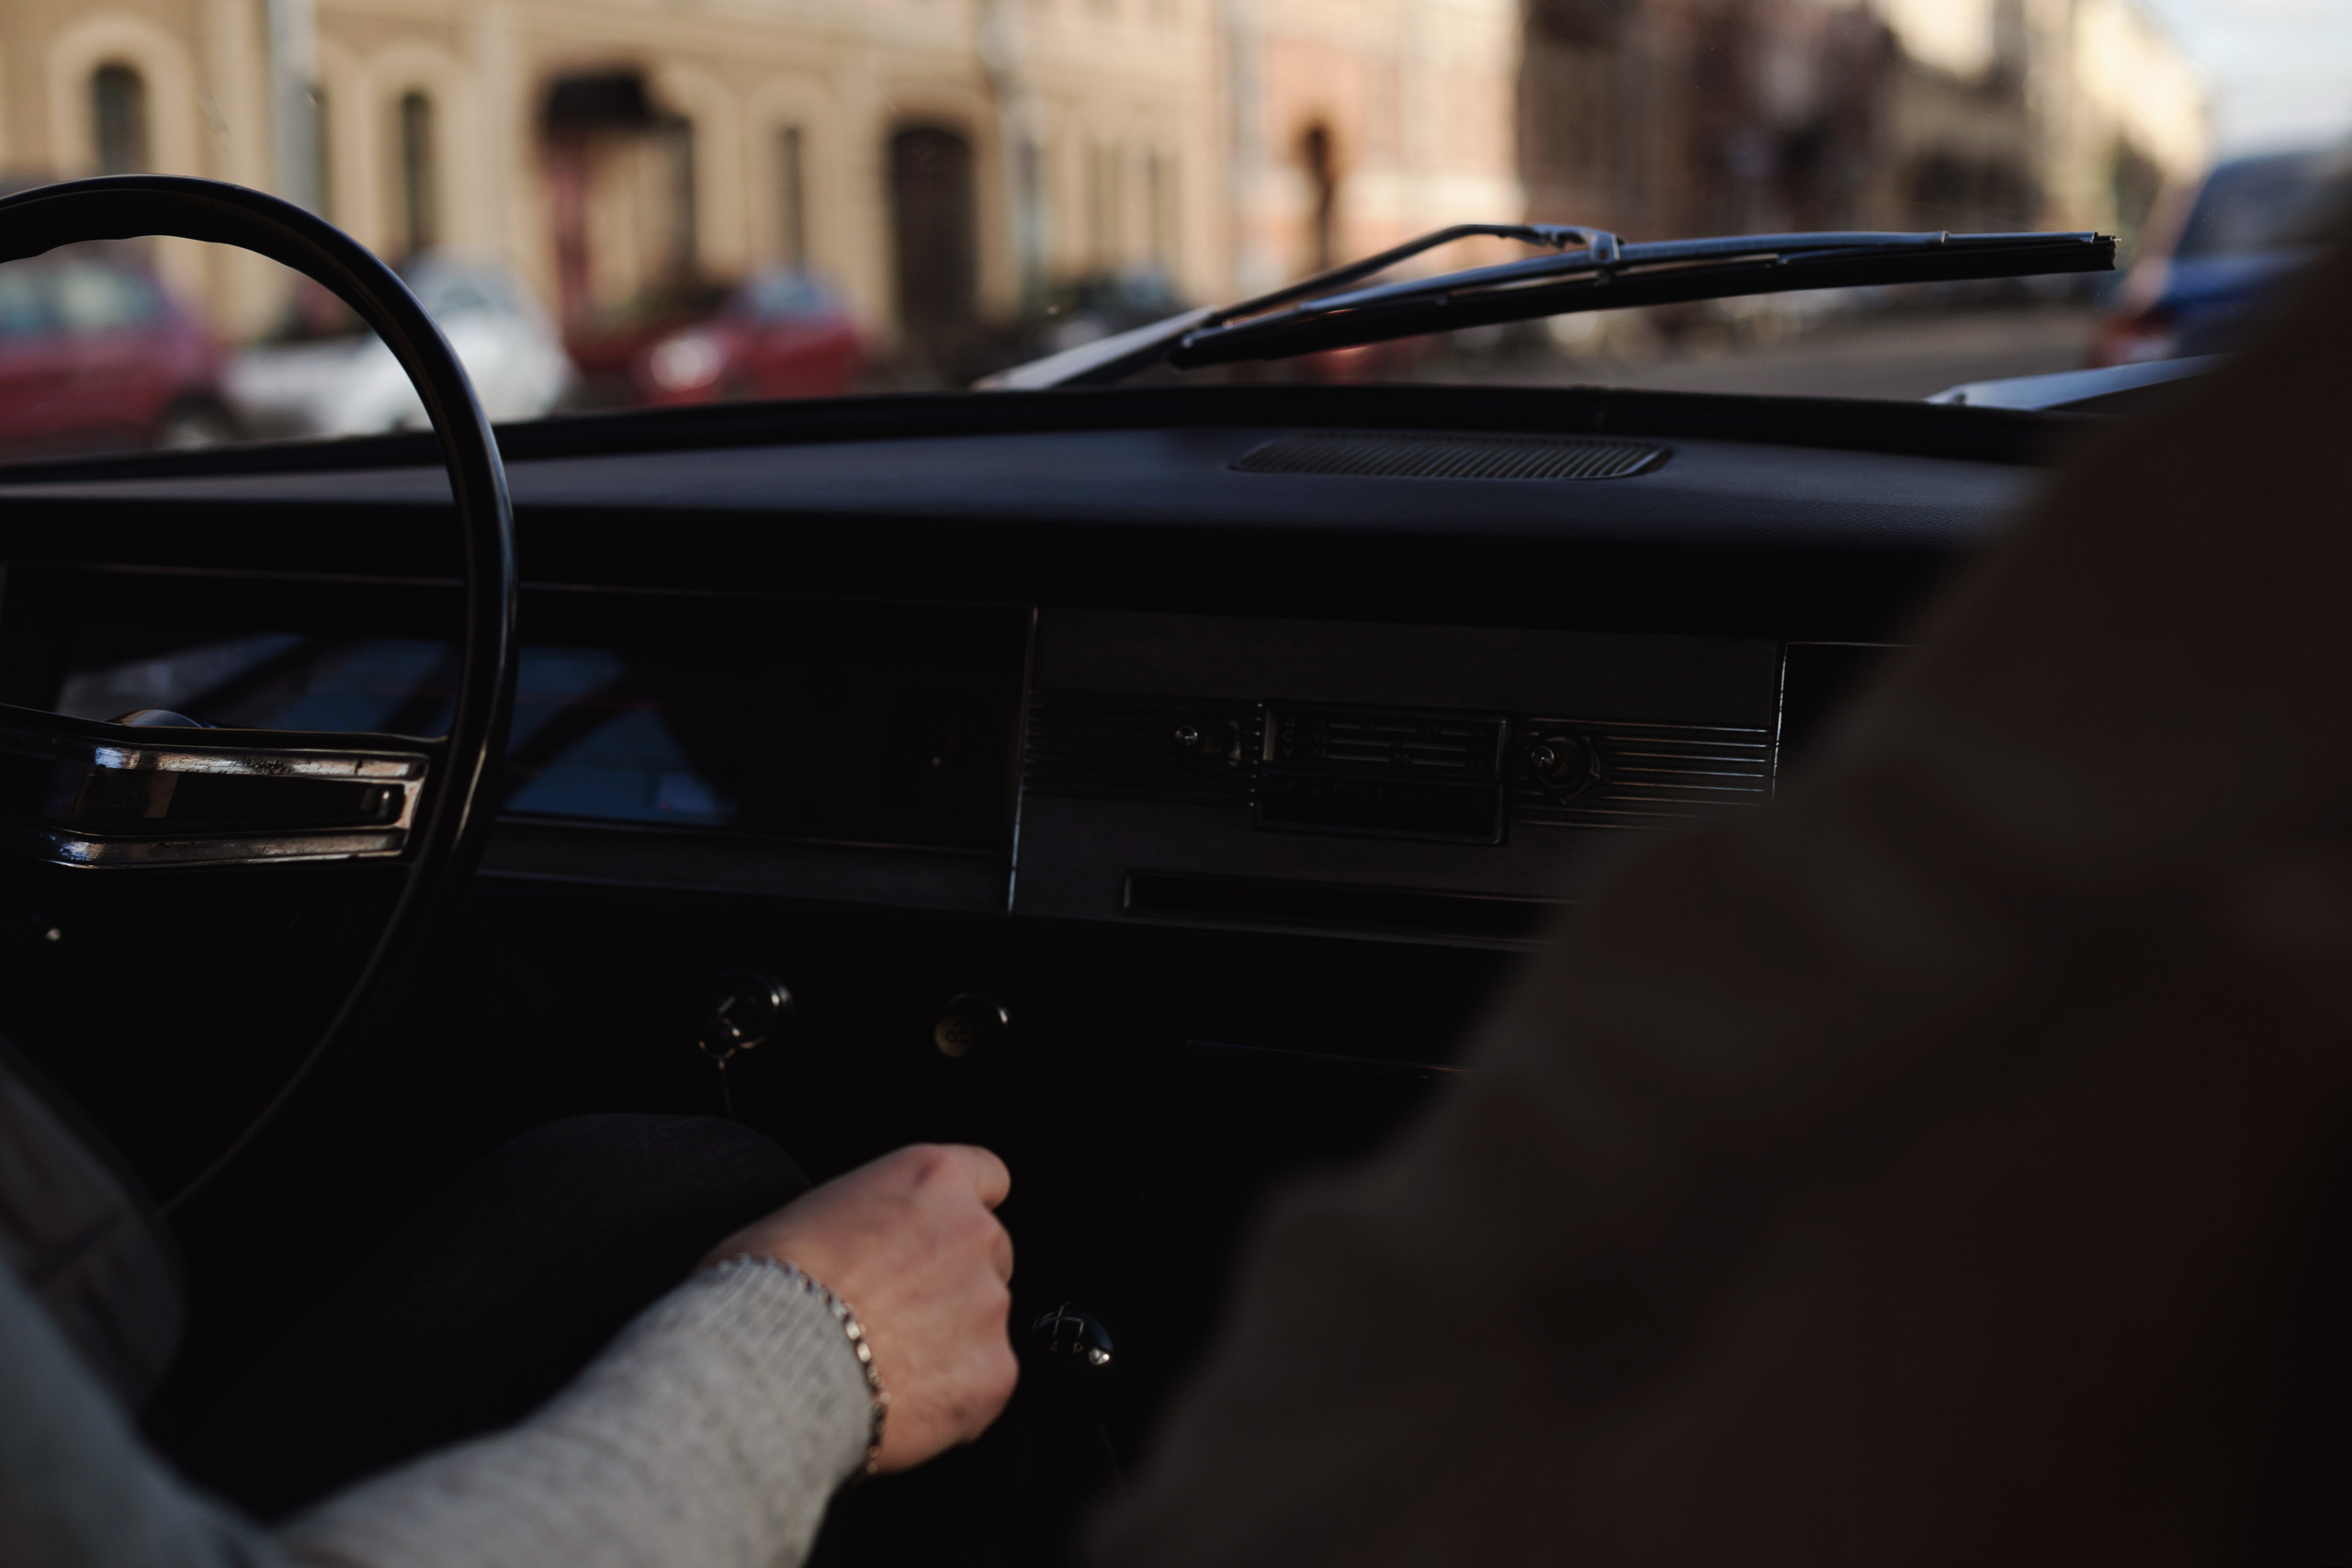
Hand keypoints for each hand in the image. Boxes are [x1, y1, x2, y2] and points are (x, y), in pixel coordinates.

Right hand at [703, 1143, 1016, 1472]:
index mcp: (931, 1179)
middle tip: (896, 1316)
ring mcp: (989, 1304)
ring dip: (949, 1343)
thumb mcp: (802, 1216)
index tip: (944, 1234)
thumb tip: (842, 1252)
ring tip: (883, 1369)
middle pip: (989, 1255)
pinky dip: (951, 1399)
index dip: (961, 1211)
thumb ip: (855, 1224)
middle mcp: (973, 1232)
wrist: (768, 1365)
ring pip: (983, 1323)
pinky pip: (983, 1385)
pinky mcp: (994, 1373)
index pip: (986, 1175)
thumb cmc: (766, 1286)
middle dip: (953, 1283)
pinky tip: (899, 1405)